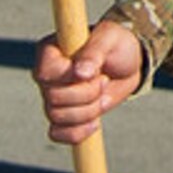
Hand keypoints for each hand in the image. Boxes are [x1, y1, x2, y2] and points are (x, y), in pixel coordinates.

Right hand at [32, 21, 145, 144]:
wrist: (127, 65)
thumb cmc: (116, 44)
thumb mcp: (110, 39)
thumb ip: (94, 52)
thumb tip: (80, 73)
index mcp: (51, 51)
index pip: (45, 72)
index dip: (69, 77)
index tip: (93, 72)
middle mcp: (47, 75)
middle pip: (54, 98)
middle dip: (87, 94)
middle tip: (104, 81)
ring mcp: (52, 97)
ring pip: (57, 117)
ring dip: (88, 111)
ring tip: (104, 96)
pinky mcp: (62, 116)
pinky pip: (57, 133)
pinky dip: (78, 132)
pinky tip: (95, 122)